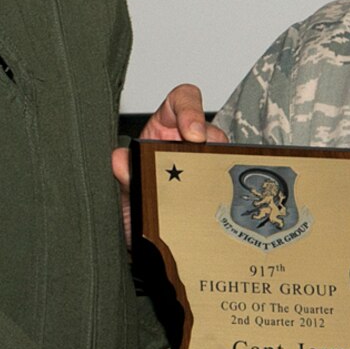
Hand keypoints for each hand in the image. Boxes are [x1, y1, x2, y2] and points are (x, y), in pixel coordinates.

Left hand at [111, 83, 227, 239]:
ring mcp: (203, 165)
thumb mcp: (124, 192)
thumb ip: (123, 174)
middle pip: (210, 129)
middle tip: (203, 167)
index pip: (180, 102)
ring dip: (218, 170)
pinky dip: (228, 190)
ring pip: (224, 156)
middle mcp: (185, 144)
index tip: (192, 132)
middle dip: (211, 144)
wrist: (143, 246)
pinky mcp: (217, 188)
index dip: (190, 108)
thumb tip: (120, 160)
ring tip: (206, 192)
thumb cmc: (134, 210)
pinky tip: (218, 205)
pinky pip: (229, 182)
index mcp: (162, 131)